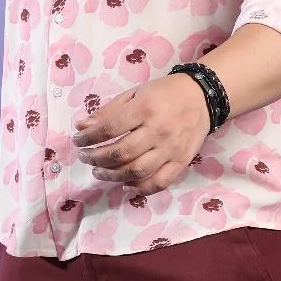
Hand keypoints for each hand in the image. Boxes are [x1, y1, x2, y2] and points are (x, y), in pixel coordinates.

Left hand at [72, 74, 210, 195]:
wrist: (201, 97)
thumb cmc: (164, 92)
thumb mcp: (135, 93)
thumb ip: (109, 111)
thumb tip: (82, 126)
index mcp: (145, 108)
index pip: (110, 128)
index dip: (89, 137)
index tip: (78, 140)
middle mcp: (158, 130)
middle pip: (121, 153)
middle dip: (97, 158)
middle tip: (85, 157)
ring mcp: (171, 149)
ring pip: (137, 171)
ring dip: (112, 176)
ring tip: (99, 171)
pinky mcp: (181, 162)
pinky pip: (159, 182)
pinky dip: (140, 188)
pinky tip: (125, 185)